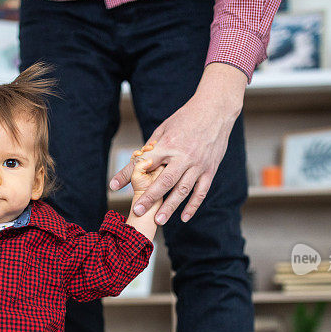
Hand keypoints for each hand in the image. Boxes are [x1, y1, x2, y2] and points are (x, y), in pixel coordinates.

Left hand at [109, 63, 246, 224]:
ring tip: (158, 221)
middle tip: (138, 212)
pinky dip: (193, 206)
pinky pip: (201, 192)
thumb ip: (151, 147)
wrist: (215, 110)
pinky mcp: (209, 170)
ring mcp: (198, 165)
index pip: (144, 163)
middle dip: (150, 198)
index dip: (128, 175)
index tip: (115, 186)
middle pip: (164, 182)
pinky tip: (183, 217)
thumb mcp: (164, 128)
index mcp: (168, 144)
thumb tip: (137, 163)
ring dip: (170, 207)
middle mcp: (183, 157)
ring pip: (182, 191)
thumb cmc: (186, 118)